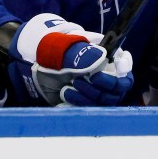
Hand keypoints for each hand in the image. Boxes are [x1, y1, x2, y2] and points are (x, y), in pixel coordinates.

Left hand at [7, 14, 131, 105]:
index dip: (123, 70)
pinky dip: (78, 104)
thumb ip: (84, 54)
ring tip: (69, 88)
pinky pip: (89, 111)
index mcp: (105, 58)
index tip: (109, 67)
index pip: (126, 69)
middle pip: (118, 89)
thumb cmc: (51, 50)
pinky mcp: (83, 104)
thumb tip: (100, 60)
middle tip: (85, 79)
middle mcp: (104, 76)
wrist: (32, 62)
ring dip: (89, 96)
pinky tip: (64, 95)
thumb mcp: (66, 48)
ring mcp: (94, 92)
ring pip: (104, 102)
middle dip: (103, 86)